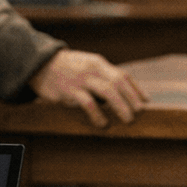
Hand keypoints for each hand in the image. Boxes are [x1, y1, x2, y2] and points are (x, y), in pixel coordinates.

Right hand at [28, 49, 149, 127]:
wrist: (39, 65)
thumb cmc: (67, 69)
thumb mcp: (86, 66)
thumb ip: (102, 76)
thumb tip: (122, 93)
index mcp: (99, 63)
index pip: (123, 75)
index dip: (136, 89)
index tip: (146, 101)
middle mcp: (93, 69)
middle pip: (119, 82)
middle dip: (132, 98)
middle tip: (139, 113)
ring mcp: (81, 79)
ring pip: (108, 91)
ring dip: (121, 107)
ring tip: (128, 120)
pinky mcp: (69, 90)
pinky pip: (88, 103)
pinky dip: (98, 115)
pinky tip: (103, 123)